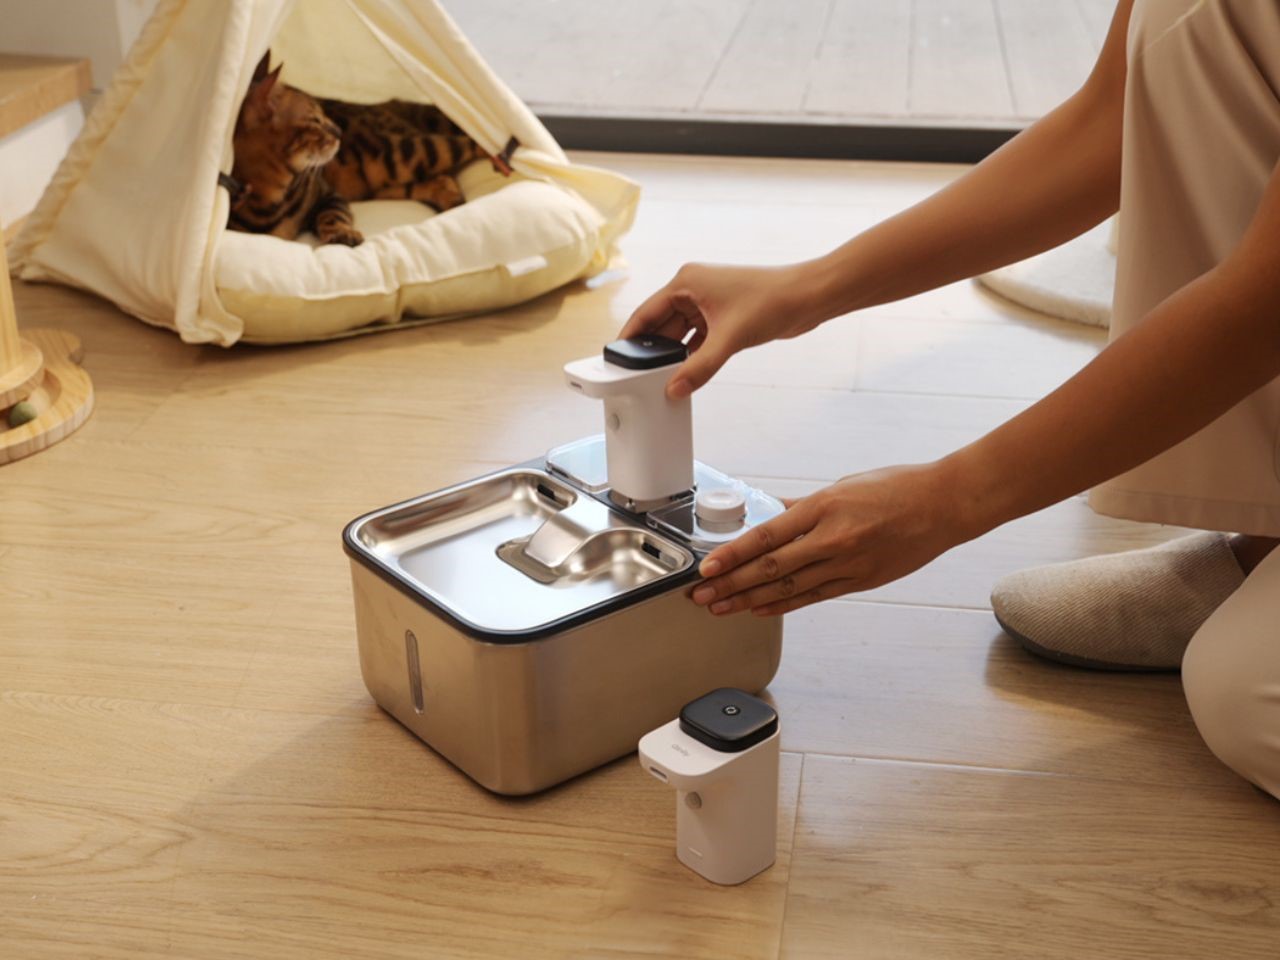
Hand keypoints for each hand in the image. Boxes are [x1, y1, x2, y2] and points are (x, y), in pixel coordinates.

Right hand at [620, 262, 826, 397]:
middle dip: (654, 352)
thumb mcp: (729, 339)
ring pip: (680, 335)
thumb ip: (699, 368)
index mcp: (686, 282)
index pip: (646, 313)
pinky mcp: (722, 317)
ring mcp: (708, 303)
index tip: (616, 359)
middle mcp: (693, 289)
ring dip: (674, 356)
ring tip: (664, 379)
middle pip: (661, 326)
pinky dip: (692, 355)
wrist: (808, 297)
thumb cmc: (772, 301)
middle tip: (642, 378)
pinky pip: (697, 339)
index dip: (630, 338)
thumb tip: (675, 389)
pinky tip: (687, 373)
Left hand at [690, 464, 966, 615]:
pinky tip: (759, 609)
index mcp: (824, 507)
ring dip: (748, 600)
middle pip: (770, 568)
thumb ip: (803, 504)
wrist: (944, 505)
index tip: (707, 568)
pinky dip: (783, 604)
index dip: (732, 555)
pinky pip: (814, 597)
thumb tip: (769, 509)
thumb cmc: (896, 487)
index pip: (767, 536)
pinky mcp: (861, 581)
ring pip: (788, 588)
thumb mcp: (843, 486)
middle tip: (700, 596)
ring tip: (720, 609)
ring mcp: (848, 564)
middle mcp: (833, 539)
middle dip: (730, 584)